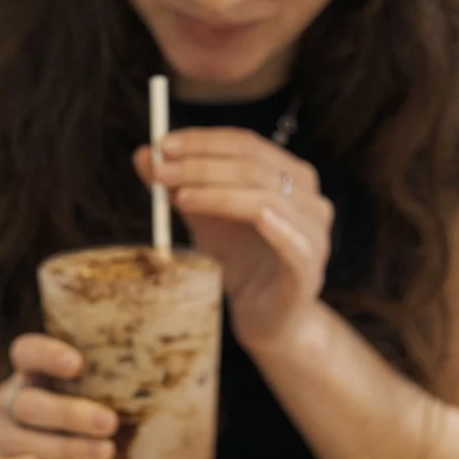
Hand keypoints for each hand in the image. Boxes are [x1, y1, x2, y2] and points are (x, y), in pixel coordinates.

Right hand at [0, 333, 119, 458]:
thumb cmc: (52, 429)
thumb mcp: (67, 402)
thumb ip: (103, 393)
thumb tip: (172, 394)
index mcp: (29, 377)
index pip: (27, 352)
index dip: (49, 354)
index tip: (77, 364)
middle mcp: (9, 403)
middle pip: (30, 401)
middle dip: (70, 413)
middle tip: (109, 423)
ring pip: (22, 438)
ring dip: (64, 446)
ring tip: (104, 452)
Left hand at [138, 128, 335, 351]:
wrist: (264, 317)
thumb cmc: (240, 262)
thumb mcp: (204, 219)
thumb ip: (179, 186)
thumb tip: (143, 154)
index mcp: (289, 176)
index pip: (246, 145)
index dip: (203, 141)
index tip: (161, 146)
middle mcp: (309, 197)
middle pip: (254, 167)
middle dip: (202, 166)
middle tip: (161, 171)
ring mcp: (314, 233)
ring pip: (268, 199)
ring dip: (219, 193)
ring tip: (179, 198)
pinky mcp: (309, 269)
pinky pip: (294, 242)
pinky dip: (274, 227)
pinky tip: (252, 217)